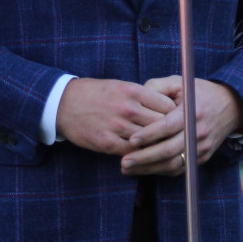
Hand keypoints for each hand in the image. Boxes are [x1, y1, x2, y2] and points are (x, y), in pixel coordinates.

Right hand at [55, 78, 176, 155]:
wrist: (63, 103)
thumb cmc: (95, 93)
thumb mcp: (120, 86)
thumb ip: (143, 96)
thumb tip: (168, 106)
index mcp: (132, 90)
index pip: (167, 105)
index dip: (176, 114)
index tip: (179, 120)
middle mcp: (127, 108)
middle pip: (162, 124)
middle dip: (170, 132)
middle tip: (177, 138)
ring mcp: (117, 126)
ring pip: (149, 141)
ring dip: (157, 146)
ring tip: (164, 149)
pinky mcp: (107, 143)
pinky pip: (132, 152)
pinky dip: (140, 155)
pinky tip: (145, 155)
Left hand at [119, 76, 242, 176]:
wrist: (230, 105)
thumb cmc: (198, 92)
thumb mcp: (179, 82)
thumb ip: (156, 86)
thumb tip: (137, 96)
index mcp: (191, 111)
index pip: (168, 126)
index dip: (149, 134)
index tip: (131, 140)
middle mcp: (198, 132)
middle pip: (169, 150)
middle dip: (144, 158)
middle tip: (124, 162)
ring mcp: (201, 147)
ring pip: (174, 164)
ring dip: (150, 169)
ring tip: (128, 169)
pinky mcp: (202, 157)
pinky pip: (180, 168)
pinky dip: (161, 171)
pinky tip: (144, 170)